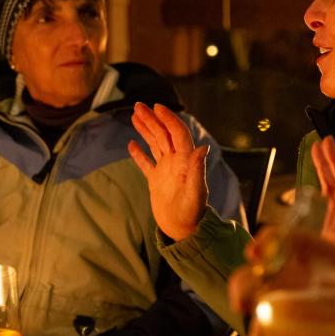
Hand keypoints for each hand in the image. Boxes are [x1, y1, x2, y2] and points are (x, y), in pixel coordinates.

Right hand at [128, 103, 208, 240]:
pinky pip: (147, 163)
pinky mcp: (157, 181)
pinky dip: (139, 153)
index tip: (156, 107)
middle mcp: (177, 162)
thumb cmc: (193, 213)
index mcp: (187, 160)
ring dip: (146, 130)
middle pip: (164, 134)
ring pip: (155, 144)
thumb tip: (203, 147)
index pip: (178, 133)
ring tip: (134, 115)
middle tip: (138, 105)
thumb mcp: (196, 191)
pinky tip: (131, 144)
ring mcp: (166, 170)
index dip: (168, 119)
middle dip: (152, 119)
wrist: (184, 230)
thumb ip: (198, 169)